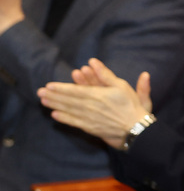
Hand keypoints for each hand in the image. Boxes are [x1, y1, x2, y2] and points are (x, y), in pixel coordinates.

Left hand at [37, 58, 152, 148]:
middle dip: (54, 96)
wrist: (137, 129)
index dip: (62, 88)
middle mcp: (91, 107)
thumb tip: (93, 61)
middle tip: (40, 92)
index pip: (76, 91)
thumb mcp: (122, 86)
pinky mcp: (92, 128)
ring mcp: (90, 119)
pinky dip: (65, 119)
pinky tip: (55, 115)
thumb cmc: (132, 106)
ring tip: (43, 101)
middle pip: (69, 100)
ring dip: (55, 105)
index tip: (50, 85)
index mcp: (99, 95)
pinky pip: (75, 123)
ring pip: (69, 110)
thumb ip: (106, 75)